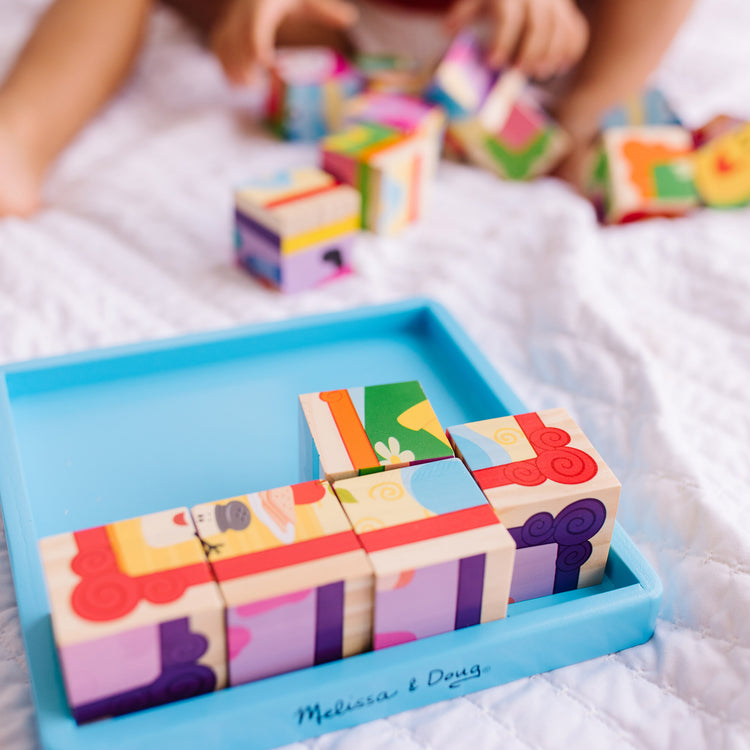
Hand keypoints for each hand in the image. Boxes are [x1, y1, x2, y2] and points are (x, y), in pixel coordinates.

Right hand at [210, 0, 357, 84]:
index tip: (271, 69)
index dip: (259, 51)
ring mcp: (232, 17)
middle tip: (256, 87)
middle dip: (243, 64)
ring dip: (231, 66)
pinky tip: (235, 81)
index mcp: (263, 4)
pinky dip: (223, 62)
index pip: (256, 30)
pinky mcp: (226, 24)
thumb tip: (351, 18)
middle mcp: (243, 10)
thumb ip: (327, 10)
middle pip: (236, 40)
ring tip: (244, 87)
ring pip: (223, 43)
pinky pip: (218, 44)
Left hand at [446, 0, 588, 78]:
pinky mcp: (568, 9)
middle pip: (539, 25)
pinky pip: (577, 29)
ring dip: (552, 54)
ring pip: (561, 28)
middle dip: (530, 52)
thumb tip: (447, 30)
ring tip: (540, 73)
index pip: (509, 17)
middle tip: (518, 72)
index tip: (493, 63)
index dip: (502, 41)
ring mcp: (556, 2)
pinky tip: (561, 66)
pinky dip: (572, 49)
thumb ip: (464, 11)